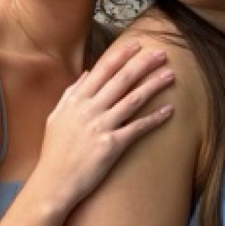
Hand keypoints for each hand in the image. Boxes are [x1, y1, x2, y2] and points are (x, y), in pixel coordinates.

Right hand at [35, 41, 174, 209]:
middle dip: (143, 64)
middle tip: (162, 52)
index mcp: (77, 100)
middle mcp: (89, 109)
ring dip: (153, 85)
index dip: (122, 55)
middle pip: (121, 80)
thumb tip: (87, 74)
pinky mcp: (111, 146)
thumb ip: (72, 93)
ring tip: (170, 75)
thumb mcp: (57, 117)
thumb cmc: (55, 152)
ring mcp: (101, 127)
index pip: (103, 70)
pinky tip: (169, 110)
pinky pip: (137, 128)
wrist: (54, 181)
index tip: (137, 44)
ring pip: (132, 99)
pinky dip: (154, 118)